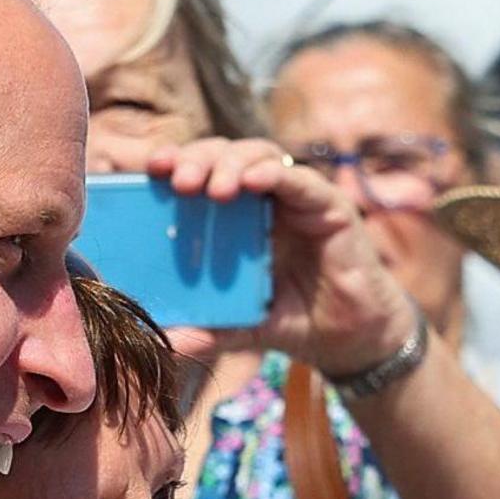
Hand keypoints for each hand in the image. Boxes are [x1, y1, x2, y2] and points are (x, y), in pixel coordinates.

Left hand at [109, 137, 422, 380]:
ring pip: (260, 154)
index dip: (176, 163)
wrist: (350, 340)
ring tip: (214, 188)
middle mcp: (265, 198)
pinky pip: (301, 179)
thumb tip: (167, 344)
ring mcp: (297, 197)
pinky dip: (276, 174)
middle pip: (225, 154)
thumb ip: (208, 328)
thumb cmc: (294, 319)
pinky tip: (255, 181)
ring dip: (232, 163)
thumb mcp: (242, 326)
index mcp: (237, 215)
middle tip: (177, 180)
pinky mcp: (330, 206)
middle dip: (198, 158)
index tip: (149, 172)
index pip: (202, 173)